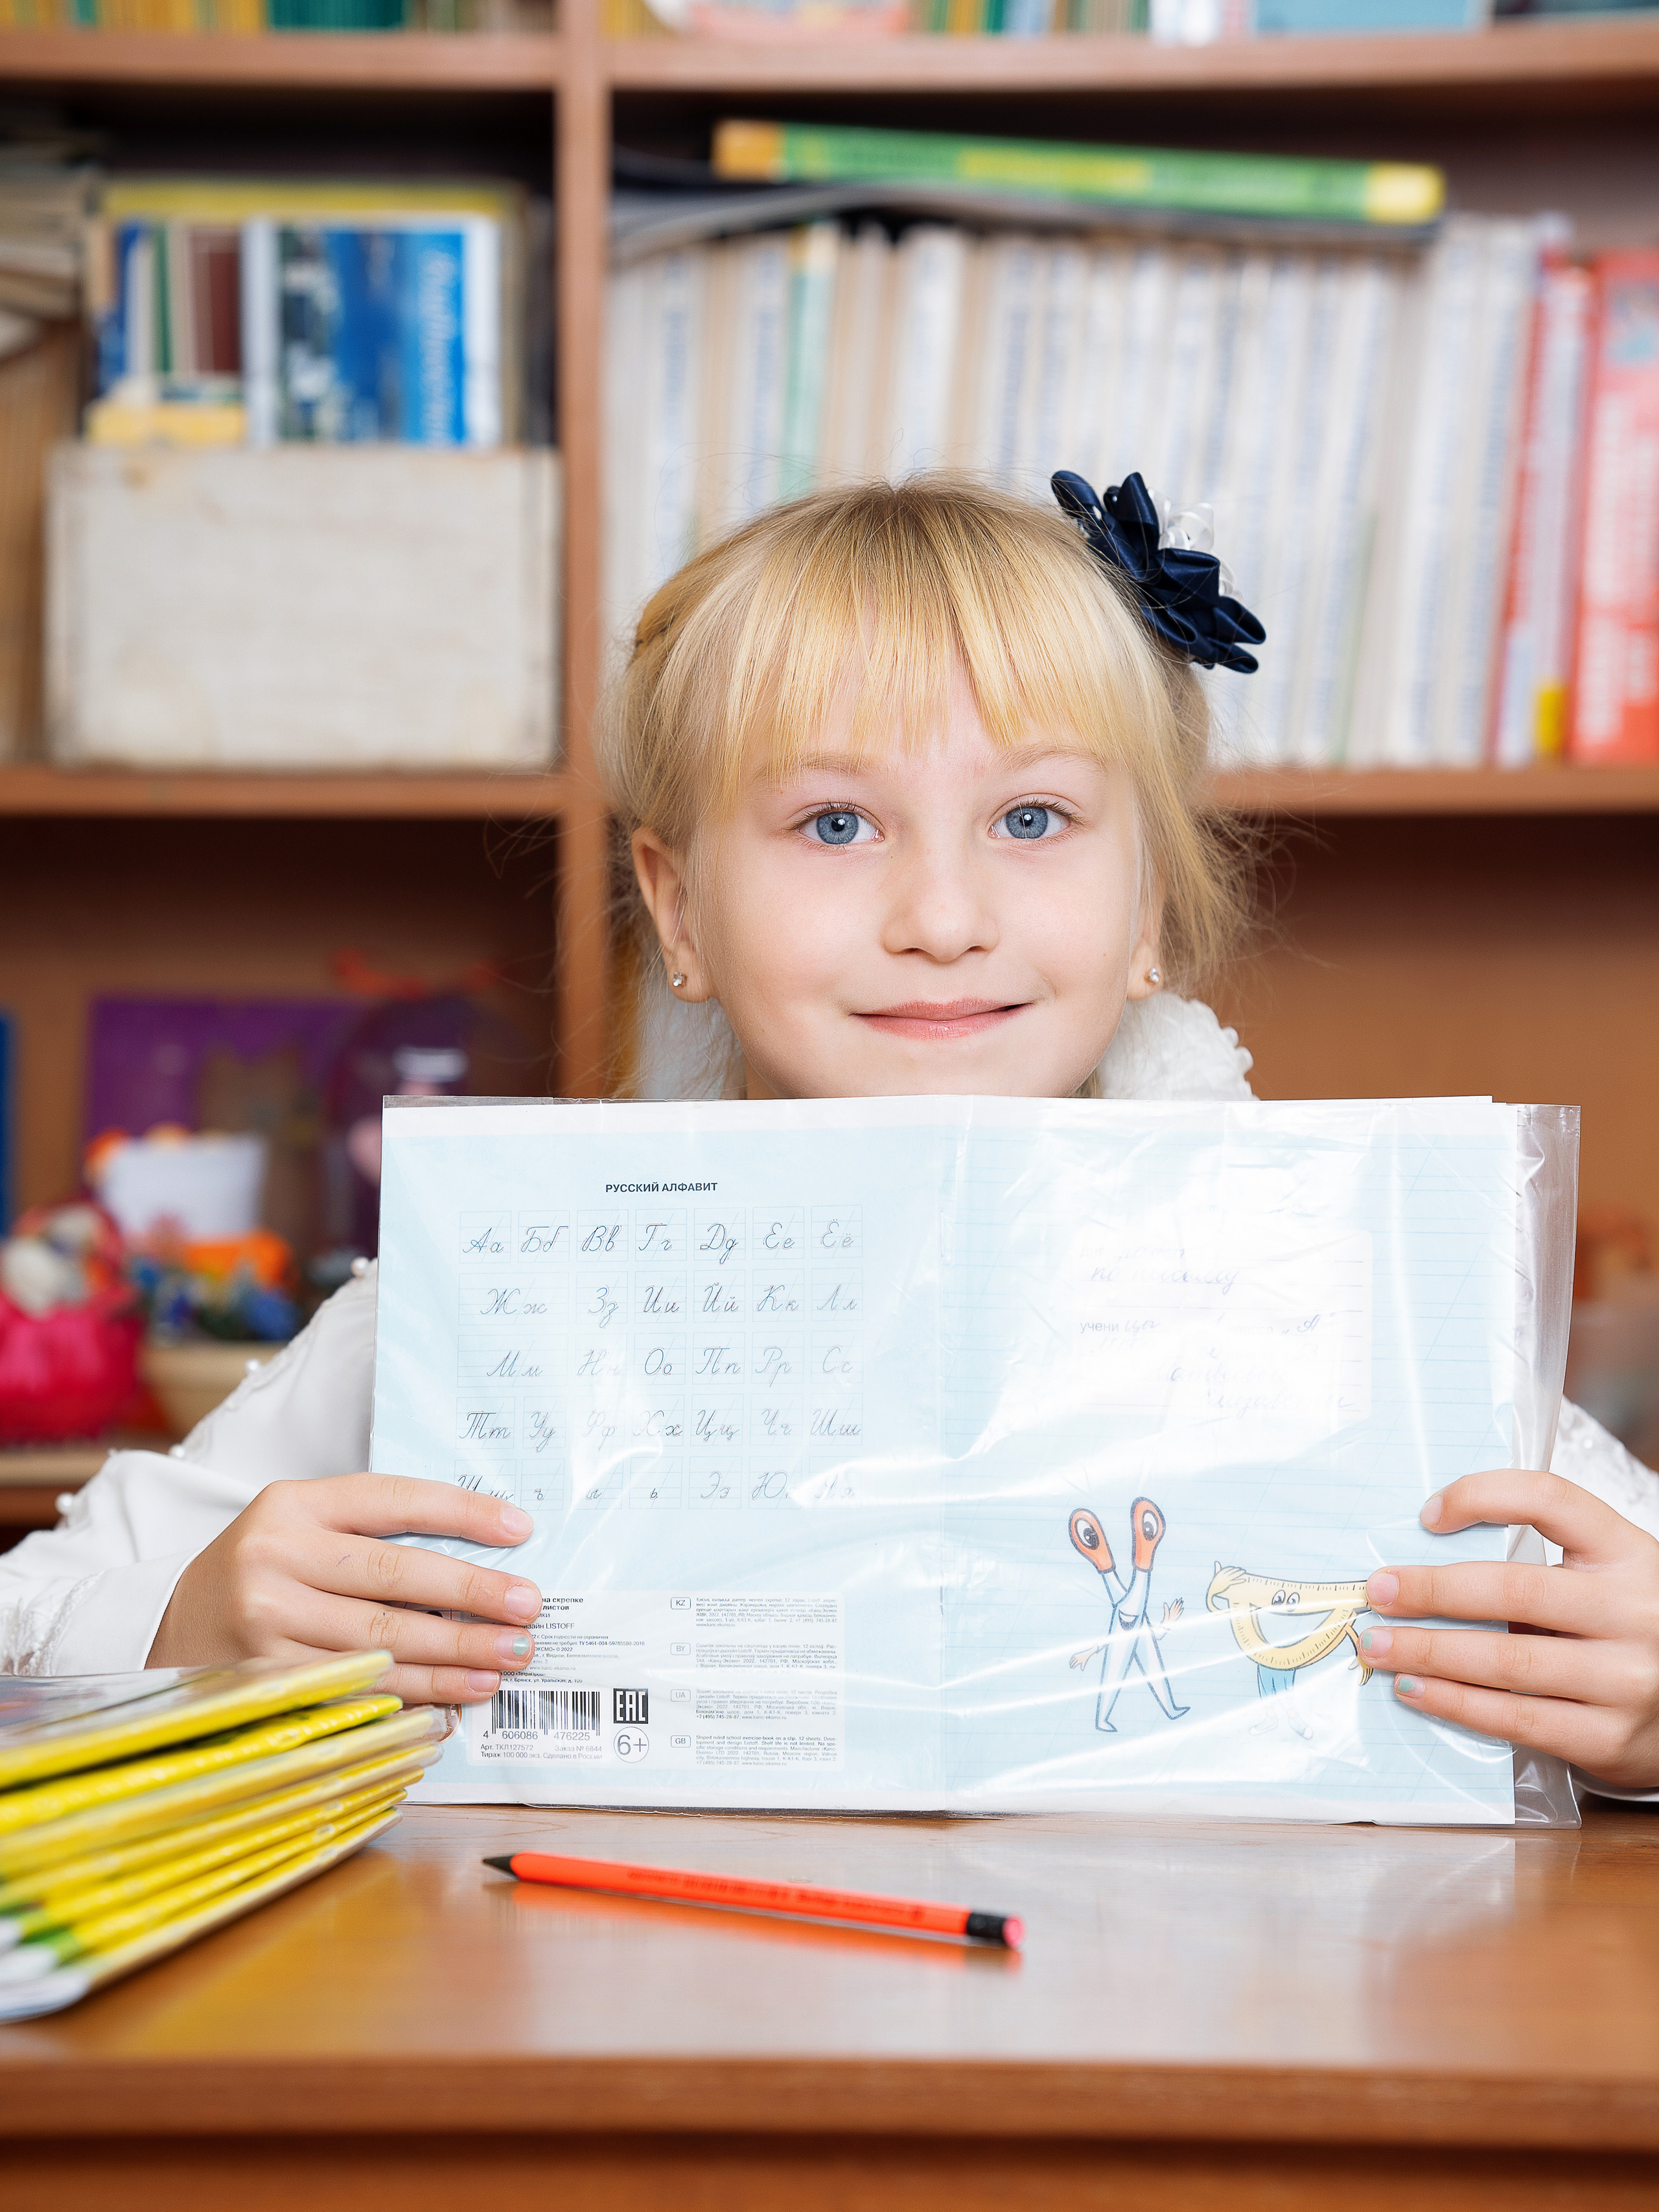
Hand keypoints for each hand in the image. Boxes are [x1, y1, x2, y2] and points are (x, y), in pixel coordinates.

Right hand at [147, 1473, 542, 1707]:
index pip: (392, 1499)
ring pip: (381, 1640)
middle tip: (528, 1608)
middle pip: (393, 1575)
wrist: (173, 1625)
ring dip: (454, 1655)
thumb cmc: (266, 1570)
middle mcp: (275, 1557)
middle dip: (472, 1595)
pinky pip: (356, 1688)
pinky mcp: (266, 1679)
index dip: (461, 1513)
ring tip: (509, 1657)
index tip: (520, 1529)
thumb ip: (376, 1533)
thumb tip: (482, 1557)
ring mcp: (265, 1622)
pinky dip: (413, 1695)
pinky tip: (457, 1696)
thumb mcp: (306, 1527)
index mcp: (293, 1505)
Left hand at [1362, 1471, 1658, 1790]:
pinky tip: (1417, 1689)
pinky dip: (1456, 1703)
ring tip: (1380, 1646)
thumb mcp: (1604, 1582)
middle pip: (1516, 1588)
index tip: (1428, 1514)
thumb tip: (1425, 1566)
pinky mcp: (1610, 1738)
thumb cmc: (1626, 1632)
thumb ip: (1540, 1568)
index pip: (1551, 1500)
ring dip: (1430, 1652)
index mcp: (1628, 1553)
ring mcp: (1626, 1679)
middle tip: (1378, 1592)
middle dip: (1434, 1590)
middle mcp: (1634, 1611)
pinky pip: (1518, 1717)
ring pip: (1508, 1660)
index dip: (1483, 1496)